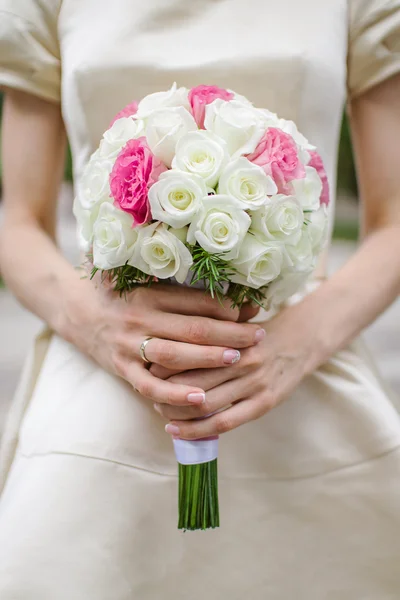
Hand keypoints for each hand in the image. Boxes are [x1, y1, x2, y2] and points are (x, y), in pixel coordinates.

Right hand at [64, 280, 263, 407]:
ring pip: (175, 355)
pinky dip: (175, 393)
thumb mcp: (148, 283)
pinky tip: (201, 399)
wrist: (79, 312)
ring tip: (238, 361)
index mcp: (151, 294)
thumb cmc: (123, 296)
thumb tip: (233, 295)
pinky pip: (150, 386)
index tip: (253, 312)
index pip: (197, 301)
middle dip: (229, 334)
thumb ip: (185, 289)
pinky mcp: (123, 368)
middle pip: (192, 328)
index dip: (228, 307)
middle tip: (258, 337)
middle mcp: (141, 318)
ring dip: (208, 360)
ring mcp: (130, 345)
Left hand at [155, 303, 317, 437]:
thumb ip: (208, 333)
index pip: (189, 353)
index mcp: (231, 337)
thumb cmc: (259, 333)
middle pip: (192, 379)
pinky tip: (178, 432)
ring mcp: (254, 383)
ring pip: (205, 404)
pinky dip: (198, 430)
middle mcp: (241, 360)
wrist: (302, 340)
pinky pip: (225, 422)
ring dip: (177, 413)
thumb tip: (167, 342)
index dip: (164, 364)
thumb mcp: (234, 325)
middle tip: (149, 394)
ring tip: (161, 414)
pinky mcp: (264, 403)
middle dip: (166, 390)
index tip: (147, 369)